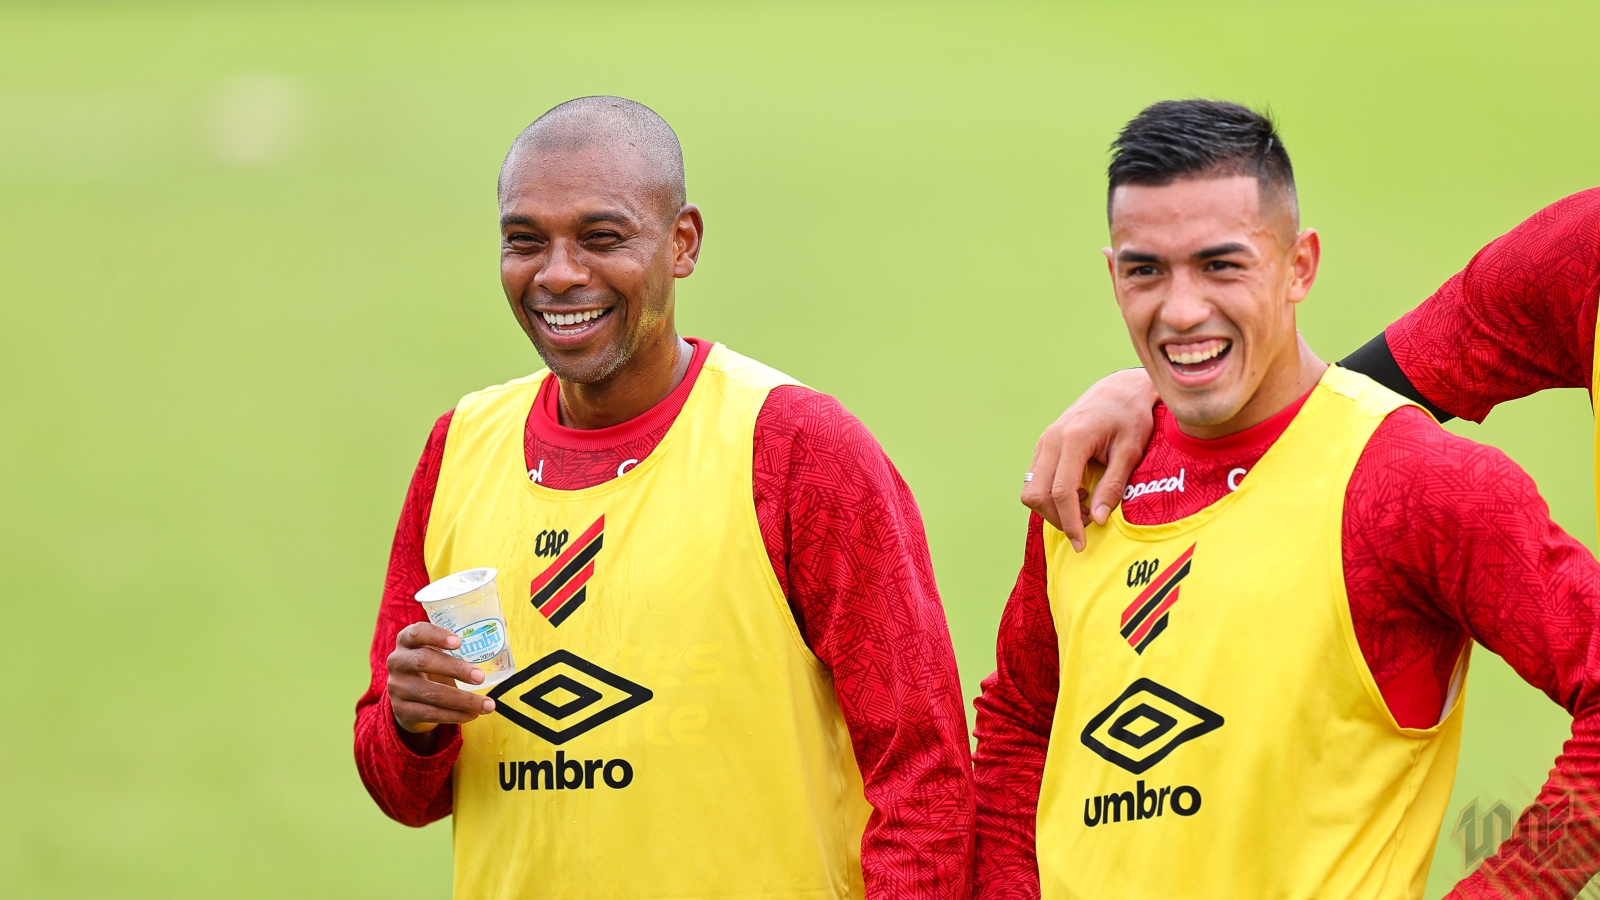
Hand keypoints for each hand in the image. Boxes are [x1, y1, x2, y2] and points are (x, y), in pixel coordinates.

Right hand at [387, 622, 495, 737]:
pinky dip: (455, 715)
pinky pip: (430, 713)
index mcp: (406, 641)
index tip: (459, 641)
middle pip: (424, 661)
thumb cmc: (433, 667)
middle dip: (455, 669)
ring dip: (463, 700)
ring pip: (431, 693)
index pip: (416, 632)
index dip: (435, 635)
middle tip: (480, 677)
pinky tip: (473, 715)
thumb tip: (504, 624)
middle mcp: (397, 662)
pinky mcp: (401, 710)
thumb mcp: (440, 652)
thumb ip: (464, 640)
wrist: (408, 699)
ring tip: (488, 705)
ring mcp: (396, 687)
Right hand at [1021, 368, 1158, 551]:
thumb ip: (1113, 485)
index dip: (1070, 522)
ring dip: (1052, 509)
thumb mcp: (1130, 451)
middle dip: (1057, 519)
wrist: (1118, 390)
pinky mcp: (1044, 446)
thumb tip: (1099, 520)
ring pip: (1031, 489)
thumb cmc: (1130, 417)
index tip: (1082, 543)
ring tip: (1083, 509)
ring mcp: (1044, 442)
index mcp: (1073, 439)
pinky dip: (1050, 496)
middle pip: (1037, 494)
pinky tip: (1077, 494)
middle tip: (1086, 526)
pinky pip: (1035, 480)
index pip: (1061, 492)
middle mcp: (1051, 440)